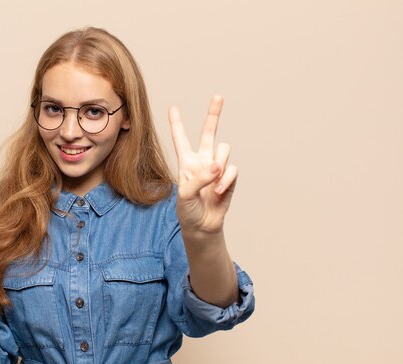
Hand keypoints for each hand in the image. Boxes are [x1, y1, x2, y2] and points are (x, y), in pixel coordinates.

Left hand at [169, 95, 237, 234]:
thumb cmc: (187, 210)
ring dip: (219, 164)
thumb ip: (199, 177)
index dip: (177, 124)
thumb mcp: (185, 194)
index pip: (181, 139)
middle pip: (208, 132)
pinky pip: (232, 169)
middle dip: (214, 114)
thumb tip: (218, 165)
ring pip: (223, 149)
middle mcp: (202, 161)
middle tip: (218, 96)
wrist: (202, 226)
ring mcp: (217, 168)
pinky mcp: (229, 177)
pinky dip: (226, 180)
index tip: (173, 108)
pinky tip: (218, 192)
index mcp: (186, 162)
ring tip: (213, 184)